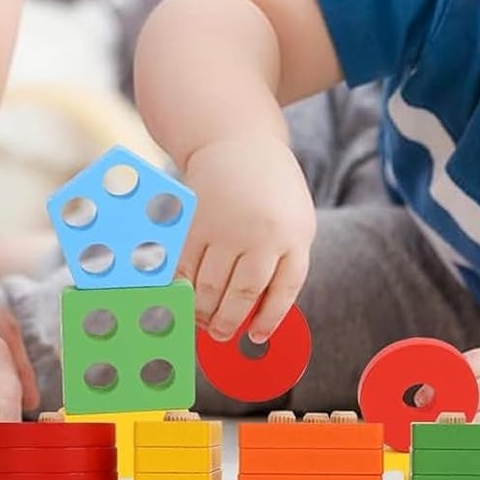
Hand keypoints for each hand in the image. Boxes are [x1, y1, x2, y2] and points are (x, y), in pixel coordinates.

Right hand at [179, 135, 315, 344]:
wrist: (240, 142)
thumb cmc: (272, 190)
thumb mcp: (294, 221)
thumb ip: (283, 262)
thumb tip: (259, 315)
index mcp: (295, 236)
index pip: (283, 292)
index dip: (268, 320)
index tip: (255, 336)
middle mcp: (263, 234)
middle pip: (243, 294)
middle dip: (229, 322)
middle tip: (221, 334)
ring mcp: (228, 226)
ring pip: (211, 285)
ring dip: (204, 311)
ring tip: (203, 319)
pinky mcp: (197, 220)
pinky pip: (187, 266)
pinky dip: (184, 286)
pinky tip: (186, 294)